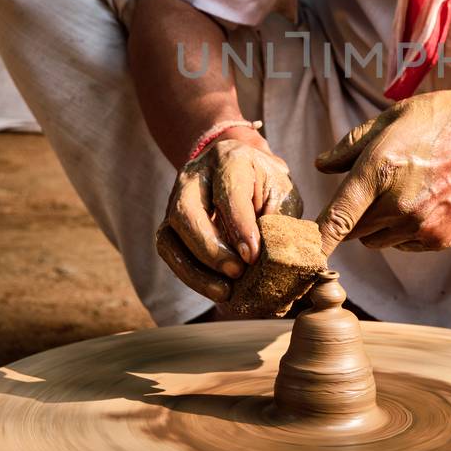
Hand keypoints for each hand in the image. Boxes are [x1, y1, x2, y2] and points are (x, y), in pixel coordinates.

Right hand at [155, 127, 302, 302]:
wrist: (244, 170)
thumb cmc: (266, 184)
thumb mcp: (281, 192)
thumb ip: (278, 219)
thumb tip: (274, 259)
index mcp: (229, 159)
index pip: (228, 194)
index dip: (239, 227)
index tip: (253, 255)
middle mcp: (194, 176)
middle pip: (187, 212)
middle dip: (211, 249)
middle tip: (237, 273)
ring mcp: (175, 199)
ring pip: (170, 236)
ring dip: (196, 270)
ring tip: (224, 291)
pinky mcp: (170, 223)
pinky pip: (169, 251)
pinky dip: (190, 275)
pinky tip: (214, 289)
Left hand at [315, 91, 450, 255]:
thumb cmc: (445, 119)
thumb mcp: (394, 117)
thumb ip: (352, 145)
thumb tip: (321, 166)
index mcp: (380, 170)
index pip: (335, 218)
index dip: (315, 239)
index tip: (299, 252)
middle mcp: (398, 205)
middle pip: (352, 231)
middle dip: (352, 215)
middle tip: (373, 188)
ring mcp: (420, 226)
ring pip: (376, 240)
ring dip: (377, 224)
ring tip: (402, 190)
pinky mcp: (439, 239)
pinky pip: (403, 244)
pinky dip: (403, 230)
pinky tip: (423, 201)